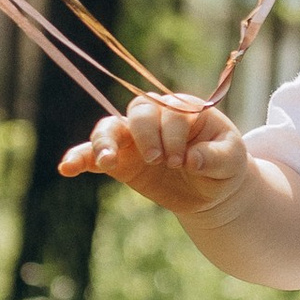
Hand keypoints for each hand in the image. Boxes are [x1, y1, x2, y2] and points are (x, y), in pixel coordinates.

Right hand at [56, 92, 249, 219]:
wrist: (212, 189)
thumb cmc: (224, 165)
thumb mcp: (232, 160)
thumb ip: (215, 156)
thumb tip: (192, 159)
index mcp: (184, 109)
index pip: (169, 111)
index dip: (172, 135)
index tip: (183, 161)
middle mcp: (155, 117)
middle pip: (137, 110)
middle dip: (145, 134)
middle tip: (159, 161)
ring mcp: (134, 138)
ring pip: (110, 127)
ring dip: (105, 142)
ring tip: (108, 161)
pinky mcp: (119, 160)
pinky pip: (93, 155)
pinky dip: (79, 158)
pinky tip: (67, 168)